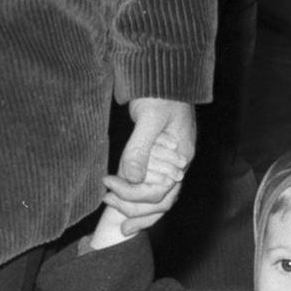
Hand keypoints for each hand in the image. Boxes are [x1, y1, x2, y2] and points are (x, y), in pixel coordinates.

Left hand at [96, 96, 196, 237]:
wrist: (165, 77)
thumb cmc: (161, 94)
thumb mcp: (150, 118)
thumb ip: (140, 148)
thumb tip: (132, 178)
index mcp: (182, 159)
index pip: (160, 192)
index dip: (132, 194)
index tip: (108, 184)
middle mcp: (179, 167)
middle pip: (162, 202)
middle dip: (137, 212)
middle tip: (110, 207)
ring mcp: (171, 164)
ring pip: (159, 199)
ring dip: (138, 211)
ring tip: (115, 214)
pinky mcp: (160, 160)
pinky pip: (153, 187)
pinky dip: (139, 198)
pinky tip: (123, 201)